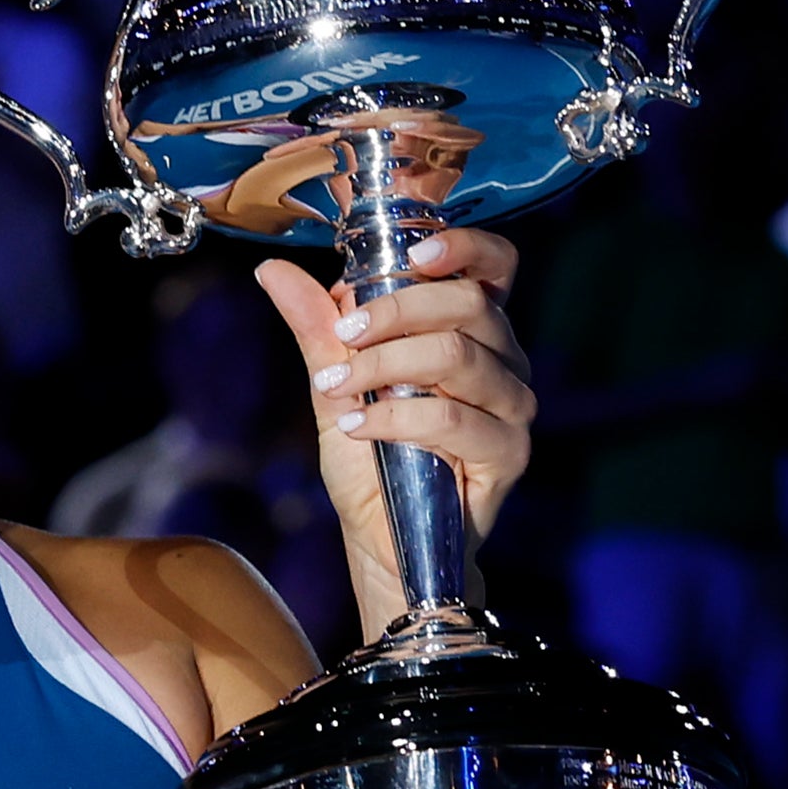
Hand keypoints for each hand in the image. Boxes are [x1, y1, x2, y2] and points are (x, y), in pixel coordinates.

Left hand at [255, 228, 534, 629]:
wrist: (382, 541)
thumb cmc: (370, 462)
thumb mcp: (335, 386)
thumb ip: (318, 330)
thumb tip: (275, 270)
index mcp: (473, 331)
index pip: (494, 267)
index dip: (464, 247)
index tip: (412, 253)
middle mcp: (504, 361)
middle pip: (468, 304)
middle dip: (394, 312)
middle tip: (341, 336)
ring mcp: (512, 407)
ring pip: (457, 356)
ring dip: (385, 365)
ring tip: (338, 391)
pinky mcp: (509, 452)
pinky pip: (452, 417)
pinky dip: (395, 417)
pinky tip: (358, 428)